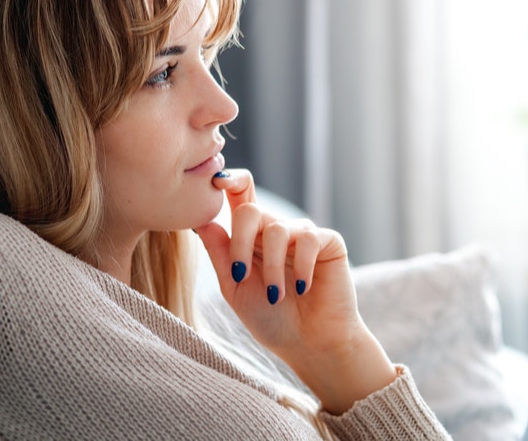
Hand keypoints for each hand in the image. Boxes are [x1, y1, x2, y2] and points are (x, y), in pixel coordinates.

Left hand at [194, 169, 396, 413]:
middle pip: (250, 209)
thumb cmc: (271, 319)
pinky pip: (307, 238)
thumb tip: (200, 221)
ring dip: (270, 268)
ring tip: (276, 297)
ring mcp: (301, 234)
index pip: (238, 197)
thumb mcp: (235, 288)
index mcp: (249, 237)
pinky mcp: (328, 241)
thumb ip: (220, 255)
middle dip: (239, 243)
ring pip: (275, 228)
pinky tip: (302, 288)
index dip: (228, 181)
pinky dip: (300, 266)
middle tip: (239, 275)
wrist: (310, 345)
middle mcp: (274, 229)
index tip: (217, 182)